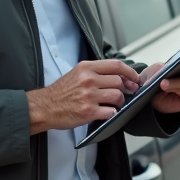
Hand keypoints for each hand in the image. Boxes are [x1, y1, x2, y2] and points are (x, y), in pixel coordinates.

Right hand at [26, 60, 140, 134]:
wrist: (44, 107)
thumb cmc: (61, 92)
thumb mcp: (77, 73)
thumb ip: (96, 72)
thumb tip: (120, 76)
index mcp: (86, 67)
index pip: (116, 65)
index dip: (130, 72)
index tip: (135, 79)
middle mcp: (88, 80)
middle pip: (119, 81)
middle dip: (124, 89)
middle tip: (123, 94)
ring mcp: (88, 96)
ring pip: (117, 96)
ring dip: (119, 102)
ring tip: (112, 104)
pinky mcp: (88, 111)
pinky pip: (111, 111)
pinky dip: (112, 114)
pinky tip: (105, 113)